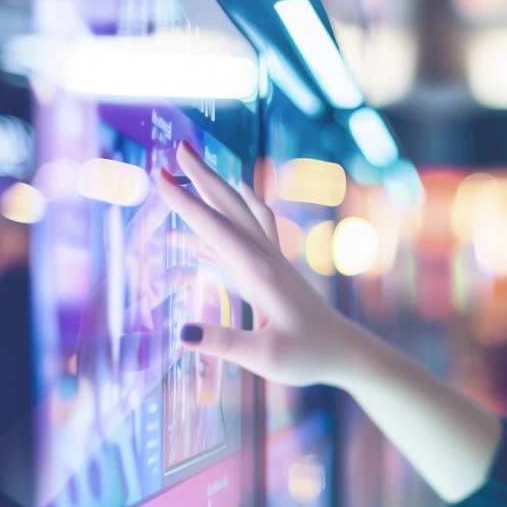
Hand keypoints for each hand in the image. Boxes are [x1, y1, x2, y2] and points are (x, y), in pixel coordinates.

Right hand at [152, 140, 375, 390]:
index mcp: (259, 274)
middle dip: (203, 176)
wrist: (346, 352)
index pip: (216, 230)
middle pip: (231, 206)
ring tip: (196, 168)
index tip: (160, 176)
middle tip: (178, 148)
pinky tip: (228, 204)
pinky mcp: (275, 268)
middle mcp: (266, 258)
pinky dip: (234, 210)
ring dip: (218, 188)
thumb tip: (181, 332)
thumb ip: (224, 343)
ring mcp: (272, 260)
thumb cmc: (309, 356)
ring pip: (243, 212)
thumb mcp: (265, 358)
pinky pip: (251, 228)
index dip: (185, 203)